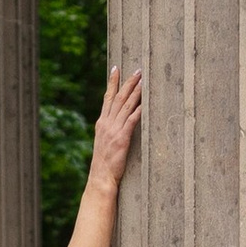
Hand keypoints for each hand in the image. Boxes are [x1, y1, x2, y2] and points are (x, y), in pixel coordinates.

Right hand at [88, 65, 142, 191]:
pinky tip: (145, 102)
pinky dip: (138, 110)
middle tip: (137, 70)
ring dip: (135, 92)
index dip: (112, 82)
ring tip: (144, 80)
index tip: (116, 69)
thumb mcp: (104, 143)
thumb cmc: (104, 164)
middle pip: (118, 98)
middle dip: (128, 82)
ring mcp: (114, 130)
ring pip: (126, 106)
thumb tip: (118, 123)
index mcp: (102, 123)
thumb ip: (110, 130)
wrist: (100, 178)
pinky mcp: (122, 139)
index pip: (107, 98)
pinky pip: (132, 120)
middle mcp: (106, 123)